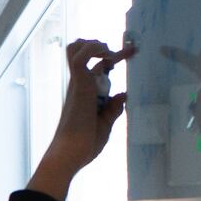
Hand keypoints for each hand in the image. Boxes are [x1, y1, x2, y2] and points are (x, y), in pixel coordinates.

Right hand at [28, 39, 134, 200]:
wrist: (68, 155)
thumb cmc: (83, 145)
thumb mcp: (105, 125)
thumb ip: (113, 110)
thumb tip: (123, 95)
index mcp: (86, 93)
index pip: (97, 66)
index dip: (114, 56)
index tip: (132, 52)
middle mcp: (80, 85)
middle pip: (81, 51)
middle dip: (100, 45)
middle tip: (123, 52)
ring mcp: (78, 84)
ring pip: (77, 49)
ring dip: (95, 45)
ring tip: (111, 53)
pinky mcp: (78, 86)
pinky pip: (80, 58)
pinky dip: (92, 50)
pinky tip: (108, 54)